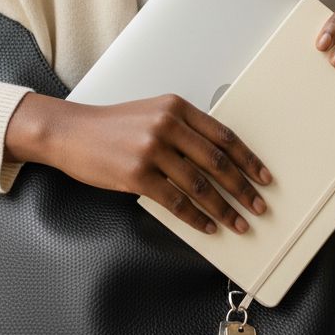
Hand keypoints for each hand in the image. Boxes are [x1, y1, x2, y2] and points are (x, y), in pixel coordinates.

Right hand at [4, 91, 271, 235]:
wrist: (70, 132)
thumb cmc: (113, 126)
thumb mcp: (153, 114)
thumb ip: (184, 130)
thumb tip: (219, 161)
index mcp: (176, 108)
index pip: (224, 136)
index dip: (248, 159)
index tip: (263, 176)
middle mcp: (167, 125)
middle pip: (217, 162)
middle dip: (243, 187)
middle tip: (258, 205)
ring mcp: (151, 150)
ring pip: (200, 185)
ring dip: (224, 208)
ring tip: (238, 222)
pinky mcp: (137, 174)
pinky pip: (175, 201)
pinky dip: (196, 217)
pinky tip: (208, 226)